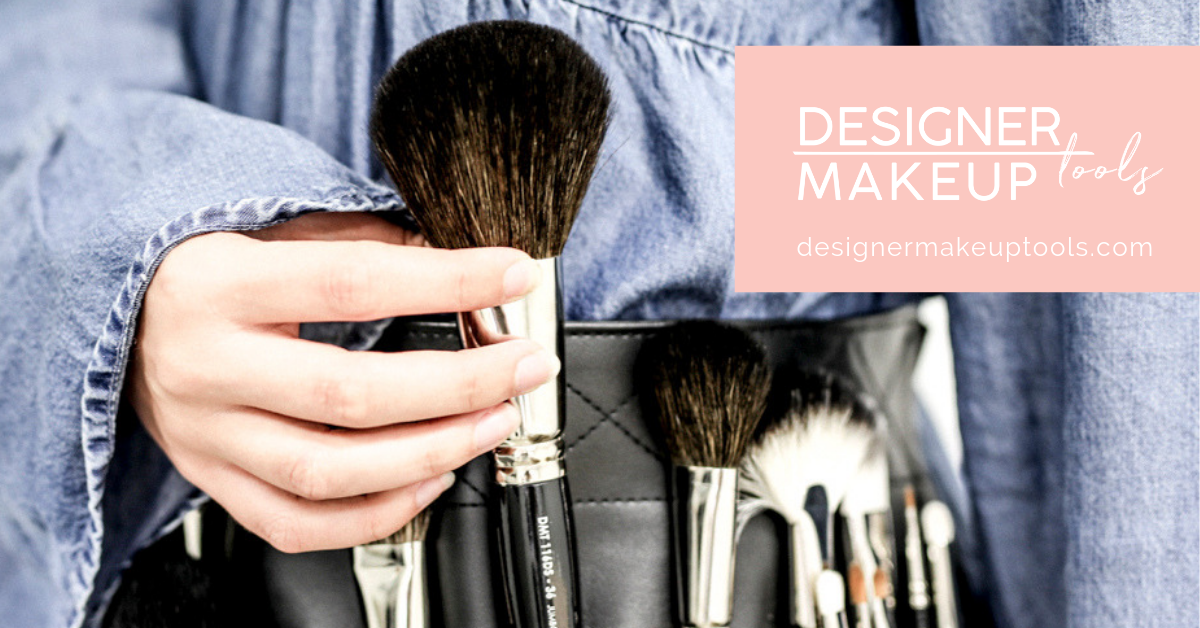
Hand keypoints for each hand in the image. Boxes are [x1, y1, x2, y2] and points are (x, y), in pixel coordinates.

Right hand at [126, 212, 557, 552]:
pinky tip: (430, 480)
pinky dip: (376, 513)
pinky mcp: (211, 480)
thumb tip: (454, 258)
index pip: (351, 282)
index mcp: (220, 283)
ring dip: (431, 453)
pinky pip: (299, 522)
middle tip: (523, 366)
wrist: (118, 322)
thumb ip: (359, 239)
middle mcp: (206, 365)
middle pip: (350, 392)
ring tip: (492, 423)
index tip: (512, 276)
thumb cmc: (205, 268)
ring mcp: (206, 434)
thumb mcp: (270, 230)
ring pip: (330, 470)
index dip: (445, 282)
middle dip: (459, 384)